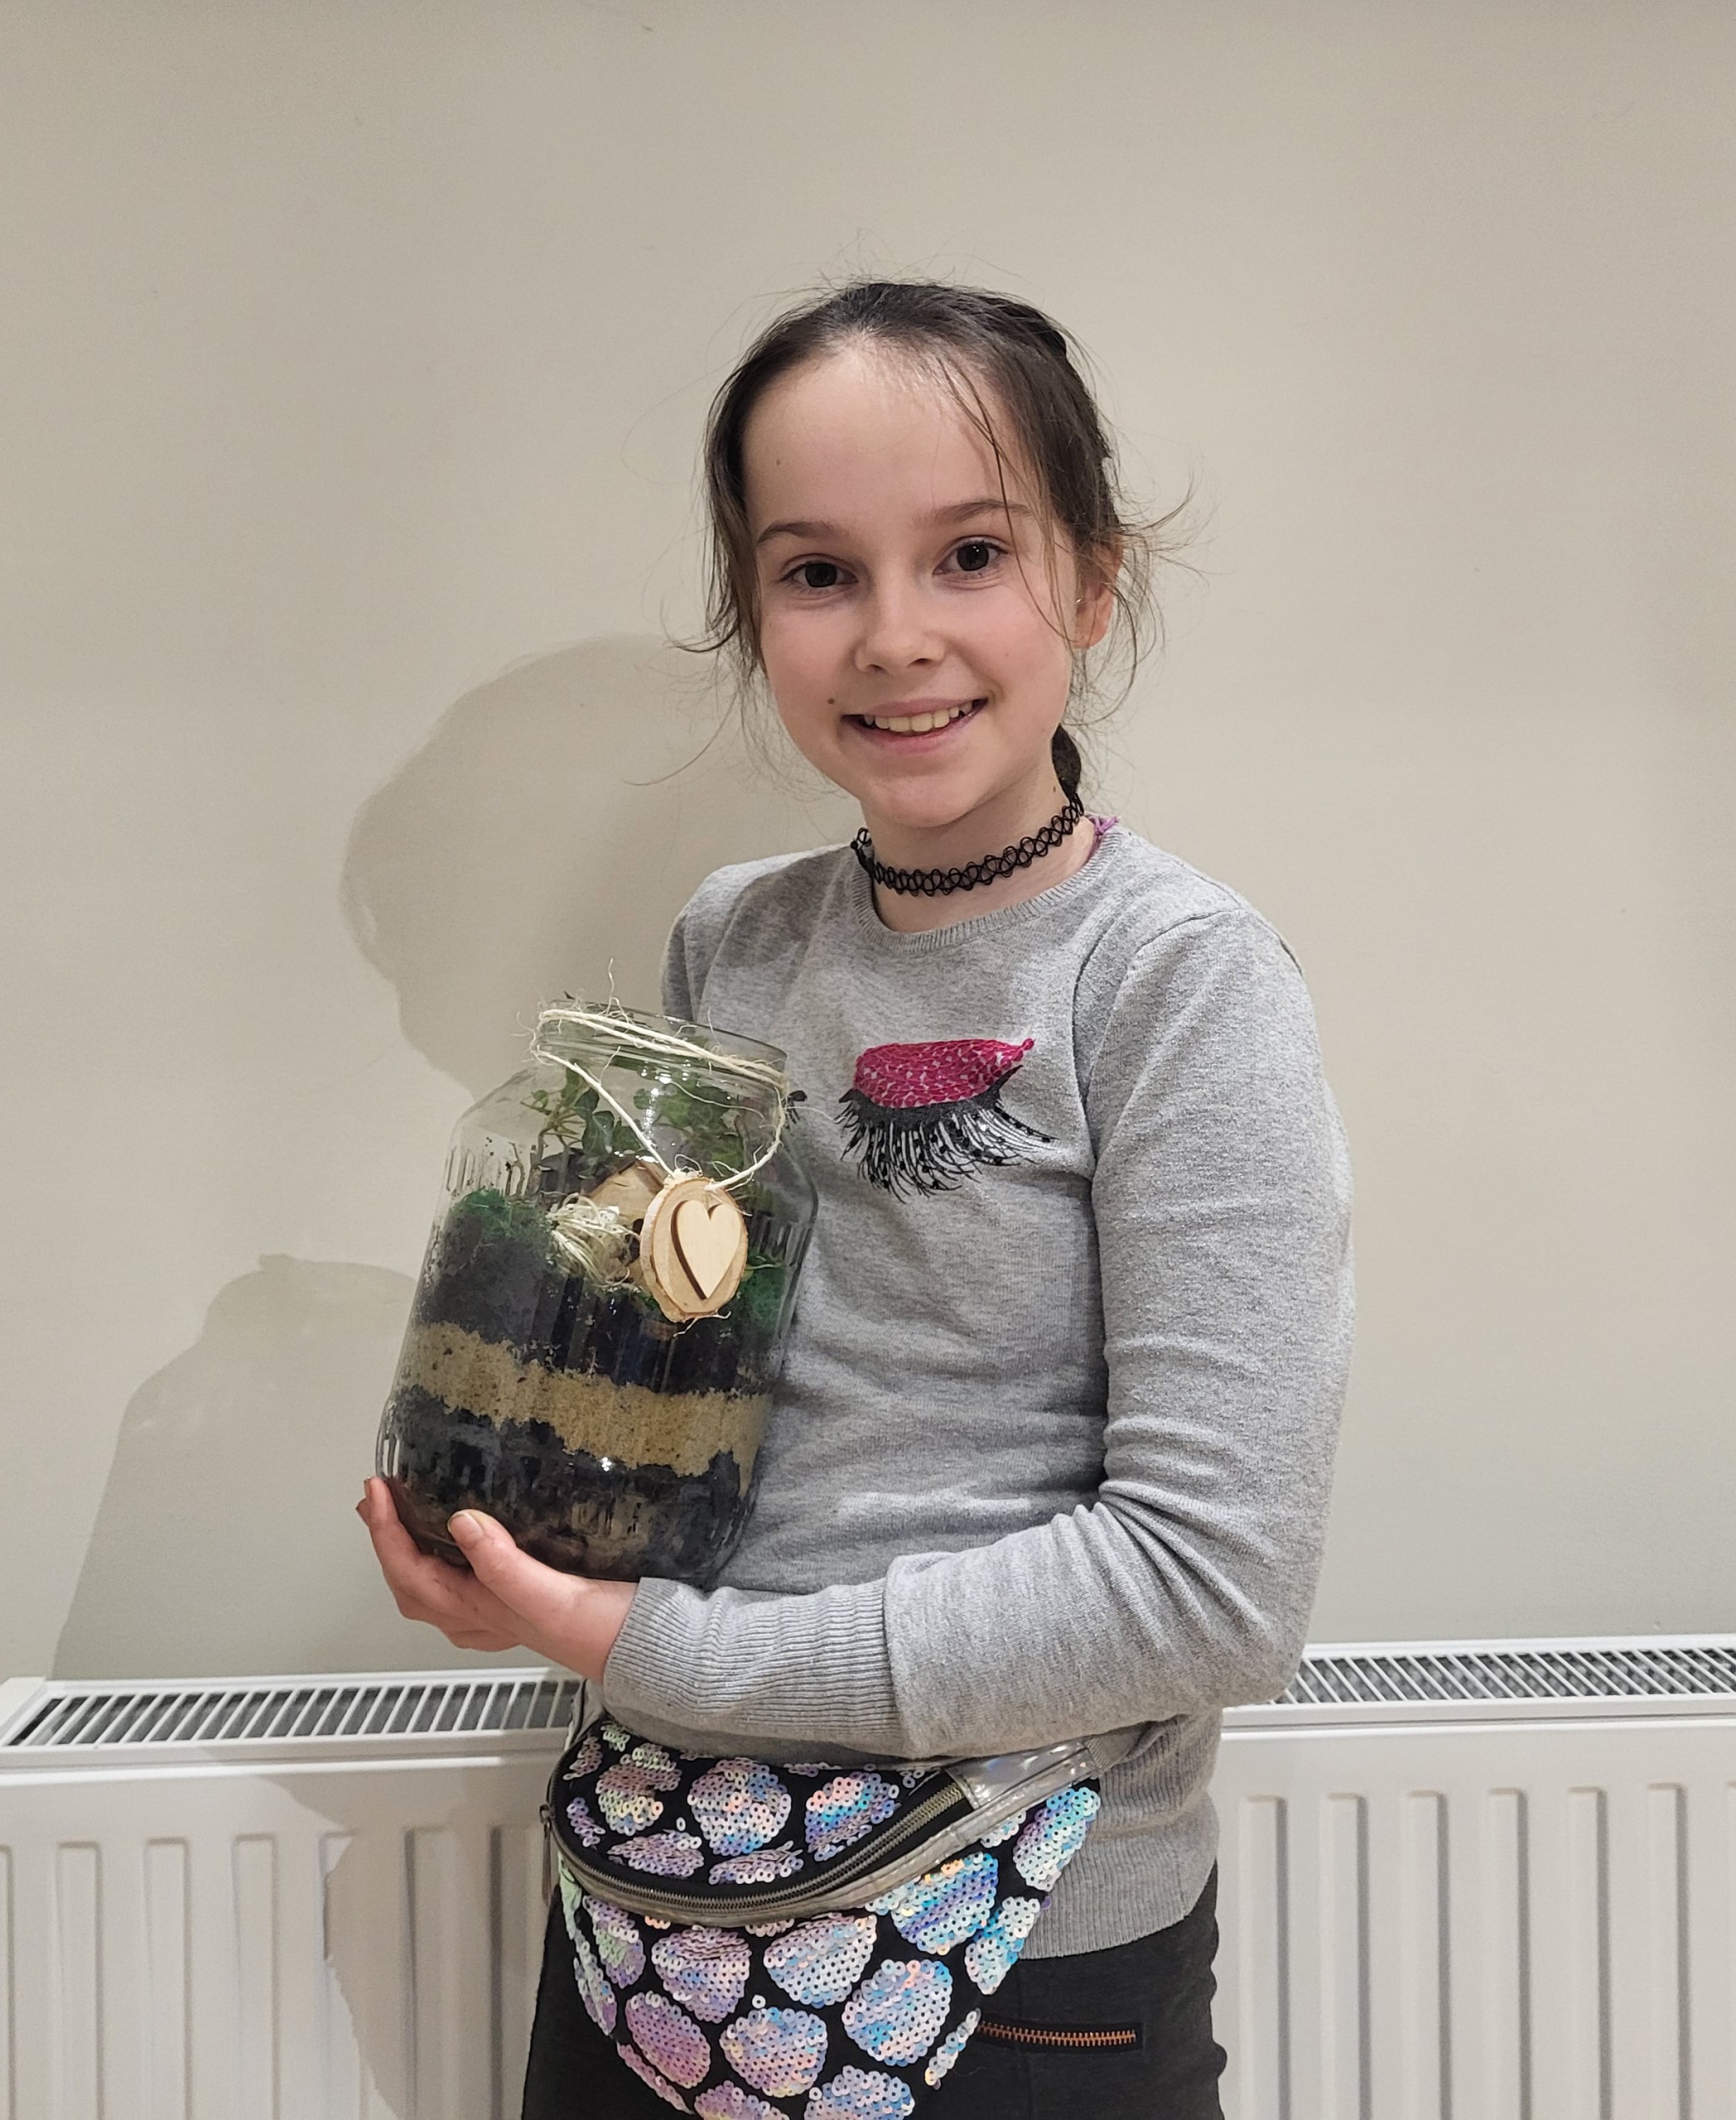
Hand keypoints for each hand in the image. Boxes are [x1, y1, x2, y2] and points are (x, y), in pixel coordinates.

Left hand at [357, 1476, 635, 1682]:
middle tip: (376, 1499)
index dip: (386, 1532)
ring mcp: (504, 1613)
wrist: (648, 1648)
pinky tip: (460, 1544)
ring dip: (408, 1552)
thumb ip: (503, 1565)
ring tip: (400, 1516)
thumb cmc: (605, 1630)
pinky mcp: (527, 1601)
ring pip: (434, 1589)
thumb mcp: (552, 1596)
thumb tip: (460, 1522)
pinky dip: (444, 1560)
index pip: (412, 1573)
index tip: (378, 1490)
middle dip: (386, 1542)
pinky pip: (465, 1585)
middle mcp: (485, 1617)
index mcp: (482, 1611)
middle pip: (412, 1586)